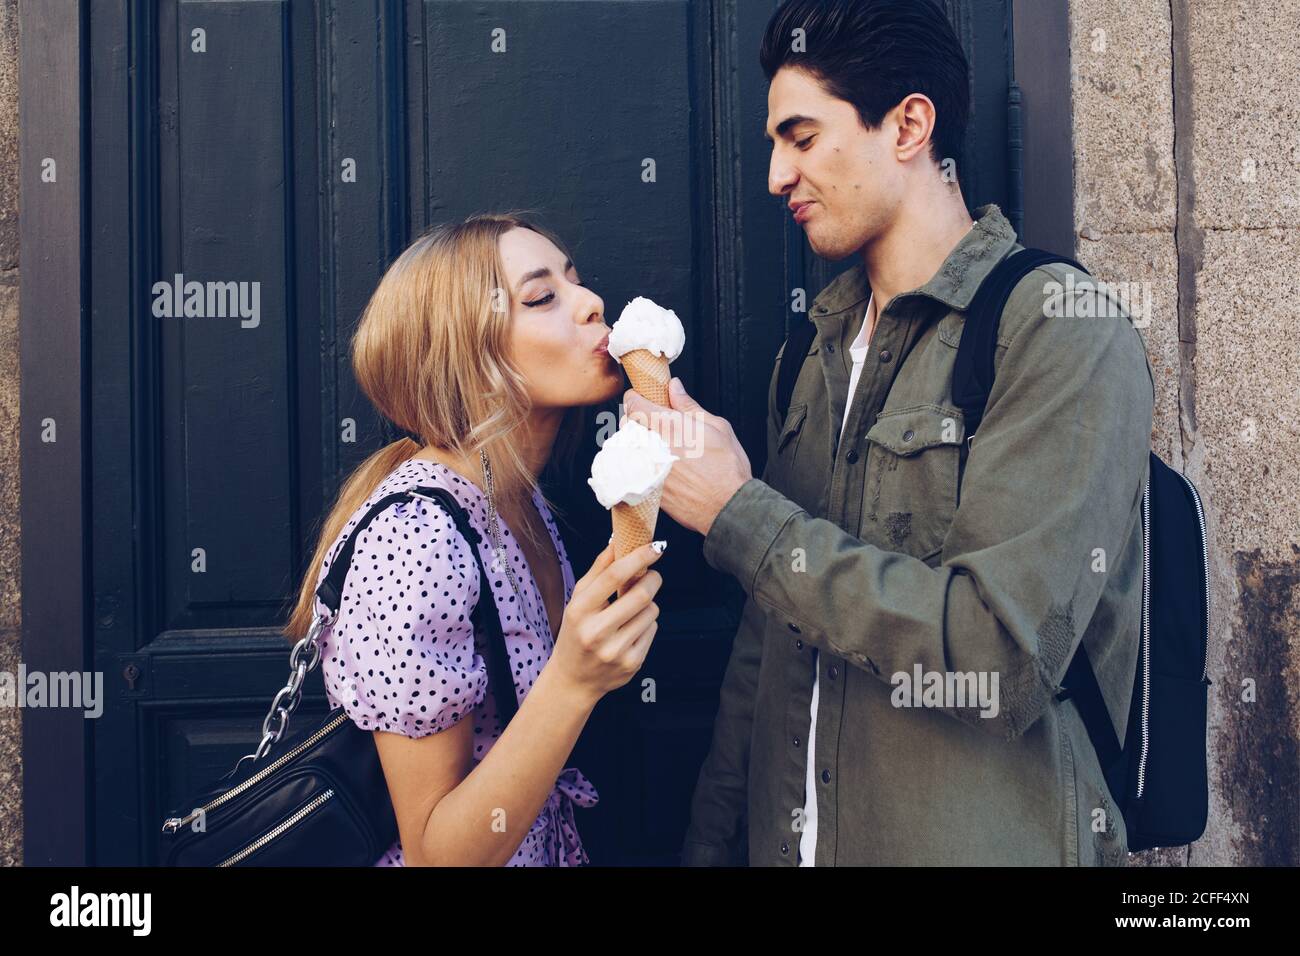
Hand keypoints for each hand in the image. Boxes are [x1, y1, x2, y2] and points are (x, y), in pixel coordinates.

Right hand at [548, 542, 663, 705]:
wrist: (574, 679)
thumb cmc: (576, 632)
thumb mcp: (578, 600)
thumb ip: (599, 570)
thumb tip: (618, 541)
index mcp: (579, 610)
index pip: (613, 576)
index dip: (638, 557)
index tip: (655, 546)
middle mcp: (596, 632)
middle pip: (641, 595)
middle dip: (652, 579)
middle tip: (651, 575)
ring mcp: (615, 651)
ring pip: (651, 612)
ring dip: (648, 604)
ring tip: (632, 611)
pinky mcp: (632, 663)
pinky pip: (653, 630)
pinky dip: (646, 624)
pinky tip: (630, 630)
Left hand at [622, 377, 752, 536]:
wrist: (727, 506)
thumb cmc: (727, 468)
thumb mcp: (717, 427)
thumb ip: (689, 406)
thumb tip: (675, 387)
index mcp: (669, 426)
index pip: (634, 403)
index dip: (636, 398)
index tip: (641, 399)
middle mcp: (653, 446)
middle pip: (627, 424)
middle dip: (636, 420)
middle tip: (654, 424)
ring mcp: (647, 468)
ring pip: (627, 447)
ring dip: (637, 443)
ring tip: (658, 448)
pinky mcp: (646, 487)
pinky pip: (632, 469)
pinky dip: (640, 464)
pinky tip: (657, 467)